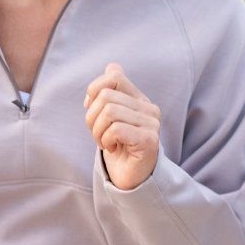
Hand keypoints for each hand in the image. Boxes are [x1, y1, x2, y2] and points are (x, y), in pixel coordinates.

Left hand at [84, 62, 161, 189]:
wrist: (129, 178)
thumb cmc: (118, 146)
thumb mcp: (109, 116)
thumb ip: (111, 91)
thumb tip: (112, 66)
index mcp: (139, 99)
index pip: (114, 76)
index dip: (94, 91)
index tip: (92, 109)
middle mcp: (149, 108)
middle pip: (106, 96)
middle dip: (92, 117)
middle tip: (98, 134)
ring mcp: (152, 124)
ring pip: (109, 112)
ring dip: (98, 131)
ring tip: (105, 142)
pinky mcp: (149, 140)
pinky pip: (116, 129)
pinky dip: (106, 141)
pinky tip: (113, 149)